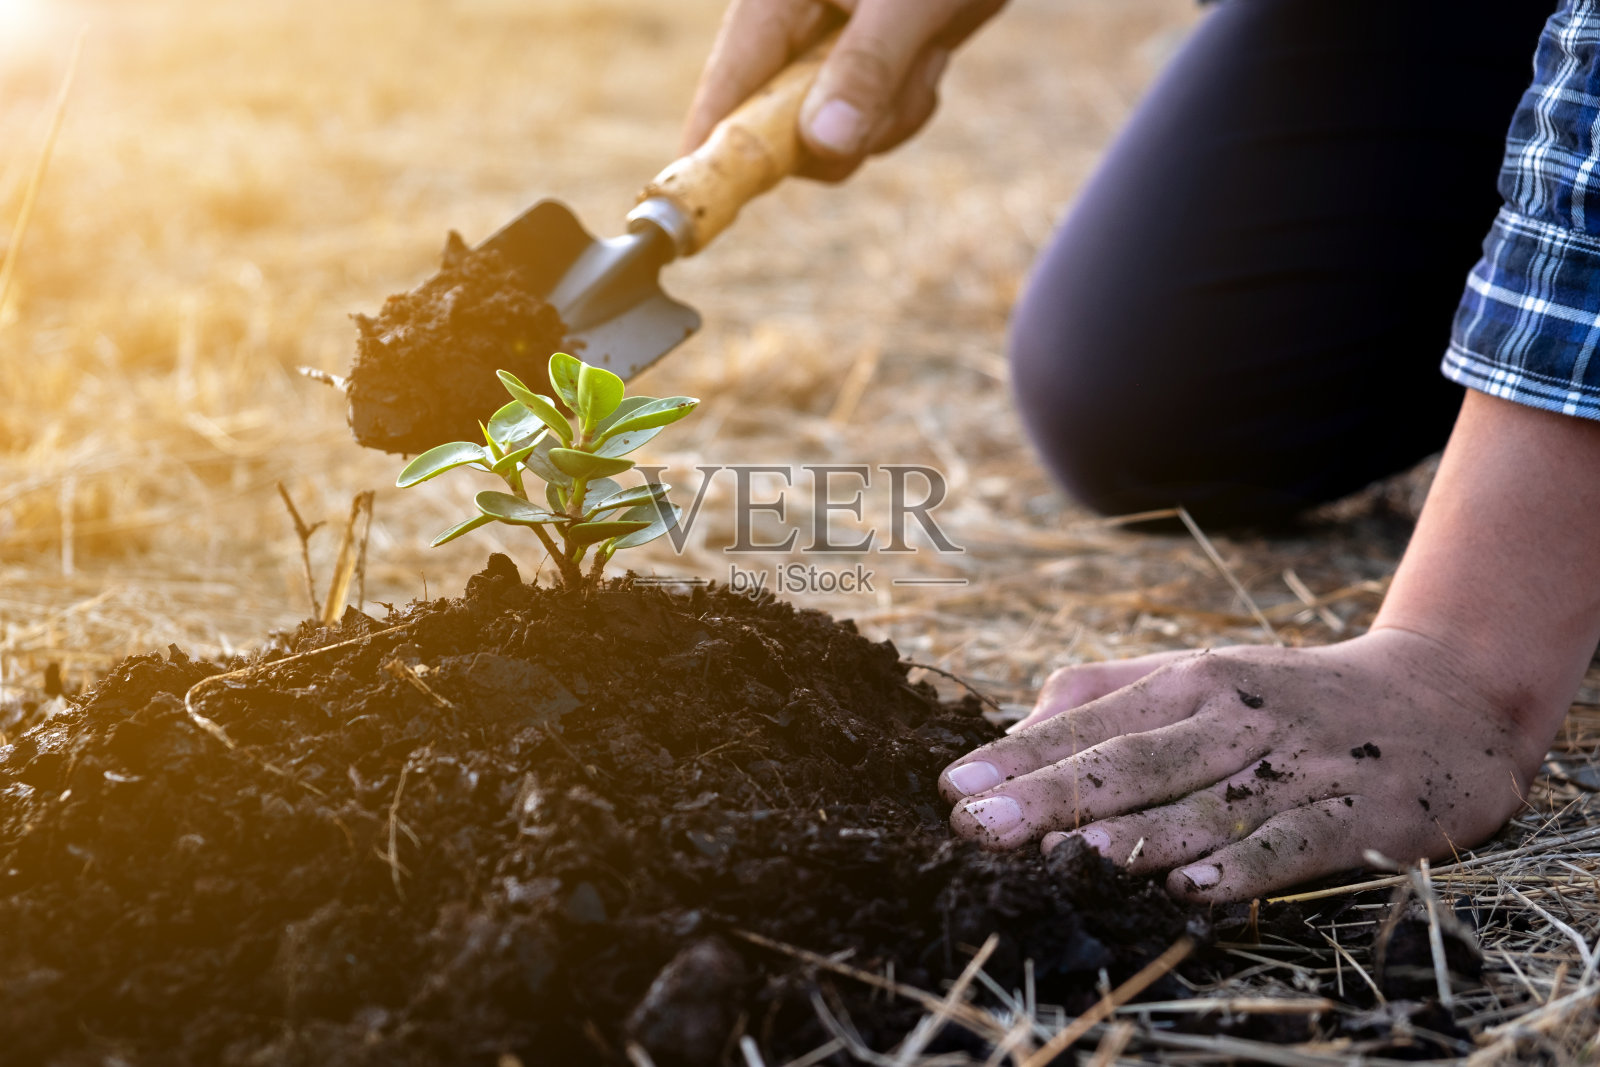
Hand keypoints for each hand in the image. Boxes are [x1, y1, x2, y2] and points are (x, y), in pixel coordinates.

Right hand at [682, 0, 1005, 180]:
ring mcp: (831, 53)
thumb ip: (865, 70)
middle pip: (780, 127)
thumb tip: (822, 147)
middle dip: (843, 130)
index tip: (697, 197)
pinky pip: (873, 124)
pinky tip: (933, 51)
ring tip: (927, 49)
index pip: (728, 82)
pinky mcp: (868, 67)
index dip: (712, 144)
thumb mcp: (905, 4)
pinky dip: (909, 103)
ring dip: (890, 113)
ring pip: (837, 136)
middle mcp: (793, 30)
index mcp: (774, 1)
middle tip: (894, 86)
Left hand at [938, 629, 1552, 901]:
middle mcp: (1234, 717)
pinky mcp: (1357, 811)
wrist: (1444, 698)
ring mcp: (1296, 763)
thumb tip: (1014, 729)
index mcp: (1188, 683)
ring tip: (1072, 854)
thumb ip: (1104, 697)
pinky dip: (1245, 864)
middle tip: (979, 826)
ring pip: (1205, 800)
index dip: (1020, 759)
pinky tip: (1195, 887)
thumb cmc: (1289, 697)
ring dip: (1138, 830)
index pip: (1090, 724)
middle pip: (1132, 760)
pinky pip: (1293, 841)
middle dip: (1051, 795)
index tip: (955, 789)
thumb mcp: (1197, 679)